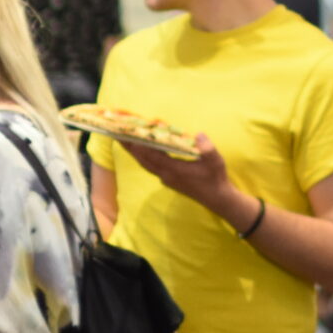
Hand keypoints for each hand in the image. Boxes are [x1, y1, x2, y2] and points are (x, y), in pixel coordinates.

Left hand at [127, 135, 244, 220]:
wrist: (217, 198)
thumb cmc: (215, 178)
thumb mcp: (215, 161)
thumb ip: (207, 148)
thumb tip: (198, 135)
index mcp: (173, 170)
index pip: (151, 156)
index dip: (139, 144)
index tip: (128, 134)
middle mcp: (165, 175)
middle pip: (142, 159)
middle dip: (129, 146)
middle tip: (116, 134)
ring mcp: (165, 178)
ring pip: (144, 164)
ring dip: (134, 152)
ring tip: (124, 140)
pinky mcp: (168, 180)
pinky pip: (150, 167)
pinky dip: (143, 157)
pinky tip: (141, 150)